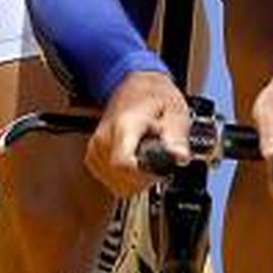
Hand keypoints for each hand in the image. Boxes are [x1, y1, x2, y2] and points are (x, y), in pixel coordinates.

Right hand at [85, 70, 189, 197]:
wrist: (135, 86)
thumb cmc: (155, 97)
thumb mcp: (175, 111)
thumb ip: (176, 136)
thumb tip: (179, 156)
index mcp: (123, 126)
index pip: (124, 165)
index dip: (146, 174)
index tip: (157, 165)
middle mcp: (104, 138)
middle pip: (124, 181)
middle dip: (146, 177)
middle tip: (156, 155)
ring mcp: (96, 149)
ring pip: (118, 186)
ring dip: (137, 179)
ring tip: (145, 155)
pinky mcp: (93, 158)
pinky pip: (112, 182)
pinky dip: (126, 178)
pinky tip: (134, 161)